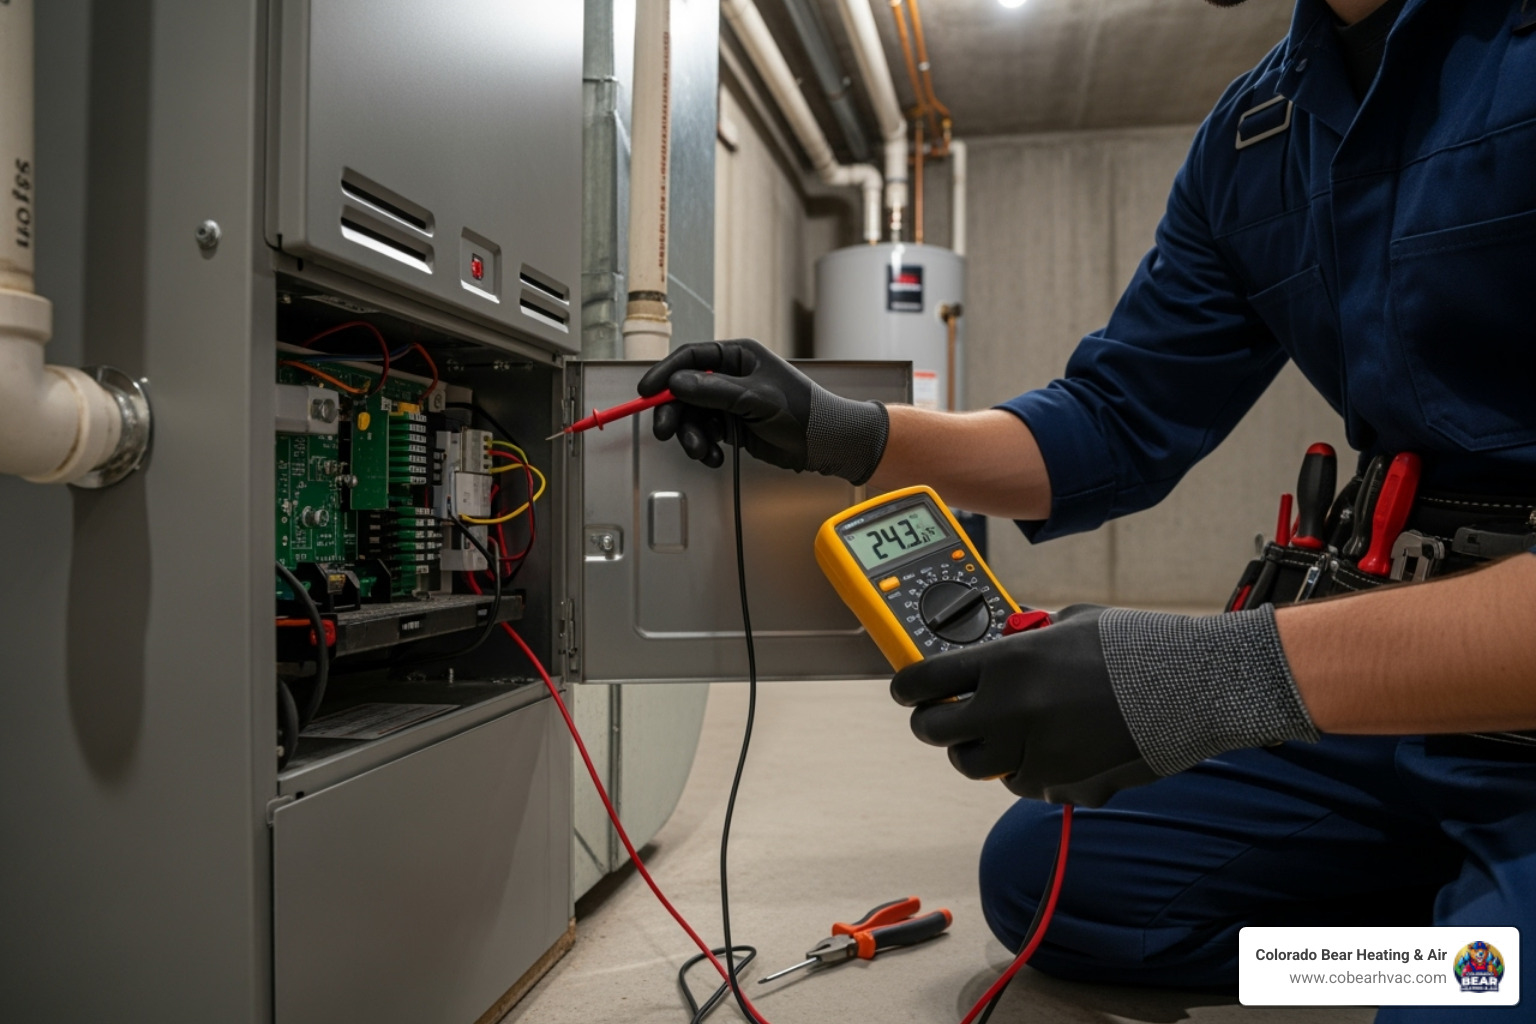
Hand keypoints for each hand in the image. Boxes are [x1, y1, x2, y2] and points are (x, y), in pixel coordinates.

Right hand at [635, 339, 888, 482]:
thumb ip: (714, 391)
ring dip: (692, 436)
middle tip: (666, 432)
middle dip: (675, 413)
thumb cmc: (802, 411)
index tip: (646, 391)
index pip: (691, 357)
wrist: (825, 443)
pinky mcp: (732, 425)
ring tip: (703, 452)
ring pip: (693, 416)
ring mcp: (730, 402)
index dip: (665, 373)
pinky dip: (705, 447)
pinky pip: (705, 433)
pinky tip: (716, 457)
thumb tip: (677, 383)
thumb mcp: (755, 398)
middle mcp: (730, 376)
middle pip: (685, 390)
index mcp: (737, 356)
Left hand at [890, 606, 1155, 806]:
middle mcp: (1010, 711)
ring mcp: (1035, 753)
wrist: (1193, 686)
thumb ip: (1023, 641)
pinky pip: (1025, 784)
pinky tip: (1052, 747)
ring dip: (978, 749)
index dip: (906, 688)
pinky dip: (1029, 769)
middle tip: (939, 717)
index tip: (905, 691)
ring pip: (976, 764)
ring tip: (998, 732)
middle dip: (933, 723)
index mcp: (1006, 663)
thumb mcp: (1067, 624)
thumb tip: (997, 648)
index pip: (923, 681)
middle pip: (937, 731)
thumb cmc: (1134, 645)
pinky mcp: (1062, 785)